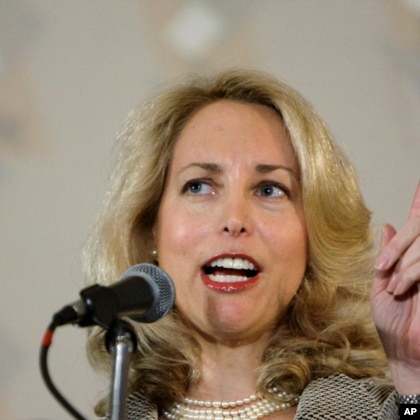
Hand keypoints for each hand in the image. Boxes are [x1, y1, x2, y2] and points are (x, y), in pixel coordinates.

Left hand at [371, 180, 419, 393]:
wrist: (405, 352)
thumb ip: (390, 254)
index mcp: (415, 261)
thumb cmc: (394, 323)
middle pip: (419, 232)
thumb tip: (389, 226)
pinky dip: (409, 272)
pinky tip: (402, 288)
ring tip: (397, 288)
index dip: (419, 203)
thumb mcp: (384, 285)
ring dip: (404, 265)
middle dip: (402, 247)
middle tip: (397, 275)